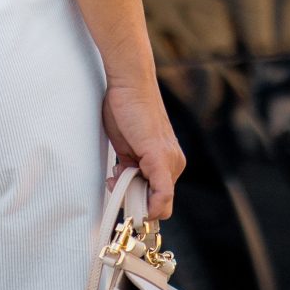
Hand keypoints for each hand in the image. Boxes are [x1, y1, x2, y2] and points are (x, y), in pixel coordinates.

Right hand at [102, 80, 184, 221]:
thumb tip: (125, 188)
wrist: (129, 84)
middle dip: (136, 203)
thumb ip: (130, 168)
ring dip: (134, 198)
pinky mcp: (160, 157)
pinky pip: (162, 193)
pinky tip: (130, 197)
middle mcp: (174, 162)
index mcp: (167, 160)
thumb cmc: (125, 110)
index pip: (161, 198)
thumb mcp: (127, 148)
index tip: (121, 199)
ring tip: (116, 178)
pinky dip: (149, 203)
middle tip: (115, 188)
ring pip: (160, 201)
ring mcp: (170, 160)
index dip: (142, 205)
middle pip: (161, 204)